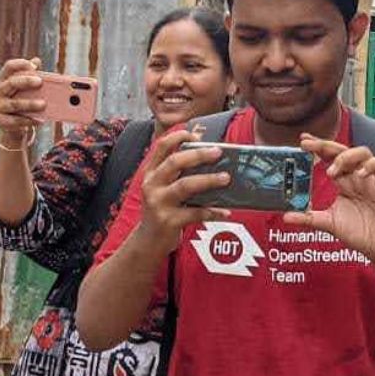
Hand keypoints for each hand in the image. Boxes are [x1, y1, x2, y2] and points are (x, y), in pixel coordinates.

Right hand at [0, 57, 45, 133]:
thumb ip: (30, 75)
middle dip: (26, 81)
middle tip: (40, 82)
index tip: (34, 66)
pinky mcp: (0, 121)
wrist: (10, 125)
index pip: (9, 67)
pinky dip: (28, 121)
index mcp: (4, 80)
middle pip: (11, 83)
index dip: (20, 64)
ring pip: (14, 104)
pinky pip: (15, 121)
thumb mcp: (24, 89)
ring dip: (30, 104)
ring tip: (43, 104)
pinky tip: (39, 121)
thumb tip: (36, 60)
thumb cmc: (20, 102)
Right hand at [134, 129, 228, 254]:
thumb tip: (209, 156)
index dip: (179, 136)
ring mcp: (159, 203)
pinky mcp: (168, 221)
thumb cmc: (162, 210)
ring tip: (226, 178)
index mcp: (151, 173)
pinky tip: (225, 211)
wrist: (148, 241)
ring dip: (208, 180)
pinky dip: (212, 212)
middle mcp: (152, 185)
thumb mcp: (163, 188)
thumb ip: (178, 173)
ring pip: (185, 186)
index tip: (197, 134)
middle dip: (198, 154)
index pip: (162, 146)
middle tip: (218, 152)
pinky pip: (195, 213)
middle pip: (175, 162)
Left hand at [284, 136, 374, 262]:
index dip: (318, 147)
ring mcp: (373, 180)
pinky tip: (360, 174)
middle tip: (309, 145)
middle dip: (326, 145)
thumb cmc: (357, 233)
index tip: (303, 142)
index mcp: (344, 182)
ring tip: (333, 171)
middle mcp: (357, 177)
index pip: (330, 157)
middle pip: (343, 150)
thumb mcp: (328, 224)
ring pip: (364, 152)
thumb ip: (308, 218)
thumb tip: (285, 216)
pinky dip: (372, 165)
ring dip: (346, 157)